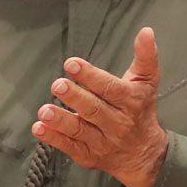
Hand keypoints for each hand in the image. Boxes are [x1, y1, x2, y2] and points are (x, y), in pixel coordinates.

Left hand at [32, 27, 167, 186]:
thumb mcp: (146, 83)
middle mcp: (117, 122)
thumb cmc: (140, 111)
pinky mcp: (88, 155)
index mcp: (130, 101)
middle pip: (93, 109)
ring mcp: (101, 141)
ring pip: (79, 130)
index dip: (90, 76)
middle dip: (74, 97)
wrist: (145, 155)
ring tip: (44, 111)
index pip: (109, 88)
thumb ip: (145, 57)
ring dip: (60, 121)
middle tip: (57, 85)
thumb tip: (146, 31)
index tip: (71, 64)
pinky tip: (39, 128)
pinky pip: (69, 147)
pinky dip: (54, 139)